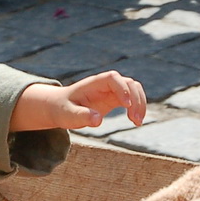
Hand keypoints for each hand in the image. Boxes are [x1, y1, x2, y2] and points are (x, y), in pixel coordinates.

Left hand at [11, 71, 146, 131]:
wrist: (60, 107)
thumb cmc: (62, 109)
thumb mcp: (67, 115)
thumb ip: (81, 116)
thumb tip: (98, 120)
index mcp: (93, 83)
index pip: (113, 78)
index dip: (122, 88)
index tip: (126, 105)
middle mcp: (105, 84)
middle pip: (129, 83)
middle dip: (135, 100)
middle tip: (135, 120)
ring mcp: (112, 90)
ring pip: (135, 89)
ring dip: (140, 104)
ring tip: (137, 122)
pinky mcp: (115, 99)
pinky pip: (133, 99)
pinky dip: (138, 108)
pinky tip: (136, 122)